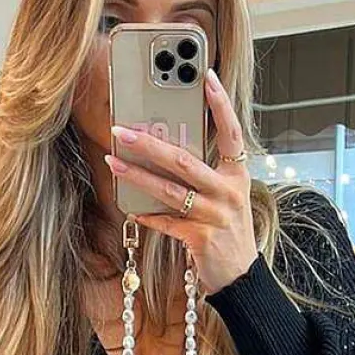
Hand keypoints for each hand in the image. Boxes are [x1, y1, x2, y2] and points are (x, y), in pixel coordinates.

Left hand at [105, 68, 257, 296]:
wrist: (241, 277)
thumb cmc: (228, 232)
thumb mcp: (227, 197)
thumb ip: (206, 175)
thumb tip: (167, 152)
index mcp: (237, 175)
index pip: (231, 133)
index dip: (220, 104)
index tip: (206, 77)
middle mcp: (228, 193)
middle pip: (185, 160)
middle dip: (149, 144)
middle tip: (122, 130)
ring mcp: (215, 216)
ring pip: (170, 190)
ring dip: (137, 176)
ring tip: (113, 162)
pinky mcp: (201, 239)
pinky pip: (167, 222)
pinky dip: (148, 215)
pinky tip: (131, 208)